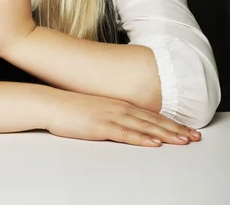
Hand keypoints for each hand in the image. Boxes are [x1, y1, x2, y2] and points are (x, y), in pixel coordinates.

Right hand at [47, 90, 201, 146]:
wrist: (51, 103)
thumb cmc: (71, 108)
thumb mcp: (97, 109)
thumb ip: (112, 113)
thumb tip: (125, 122)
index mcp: (119, 104)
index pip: (150, 114)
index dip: (170, 122)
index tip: (186, 129)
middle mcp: (119, 107)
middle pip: (153, 120)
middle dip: (175, 129)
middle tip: (194, 136)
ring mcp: (111, 116)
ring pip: (144, 127)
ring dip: (165, 134)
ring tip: (183, 140)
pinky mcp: (101, 126)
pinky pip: (126, 134)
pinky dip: (142, 138)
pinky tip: (154, 142)